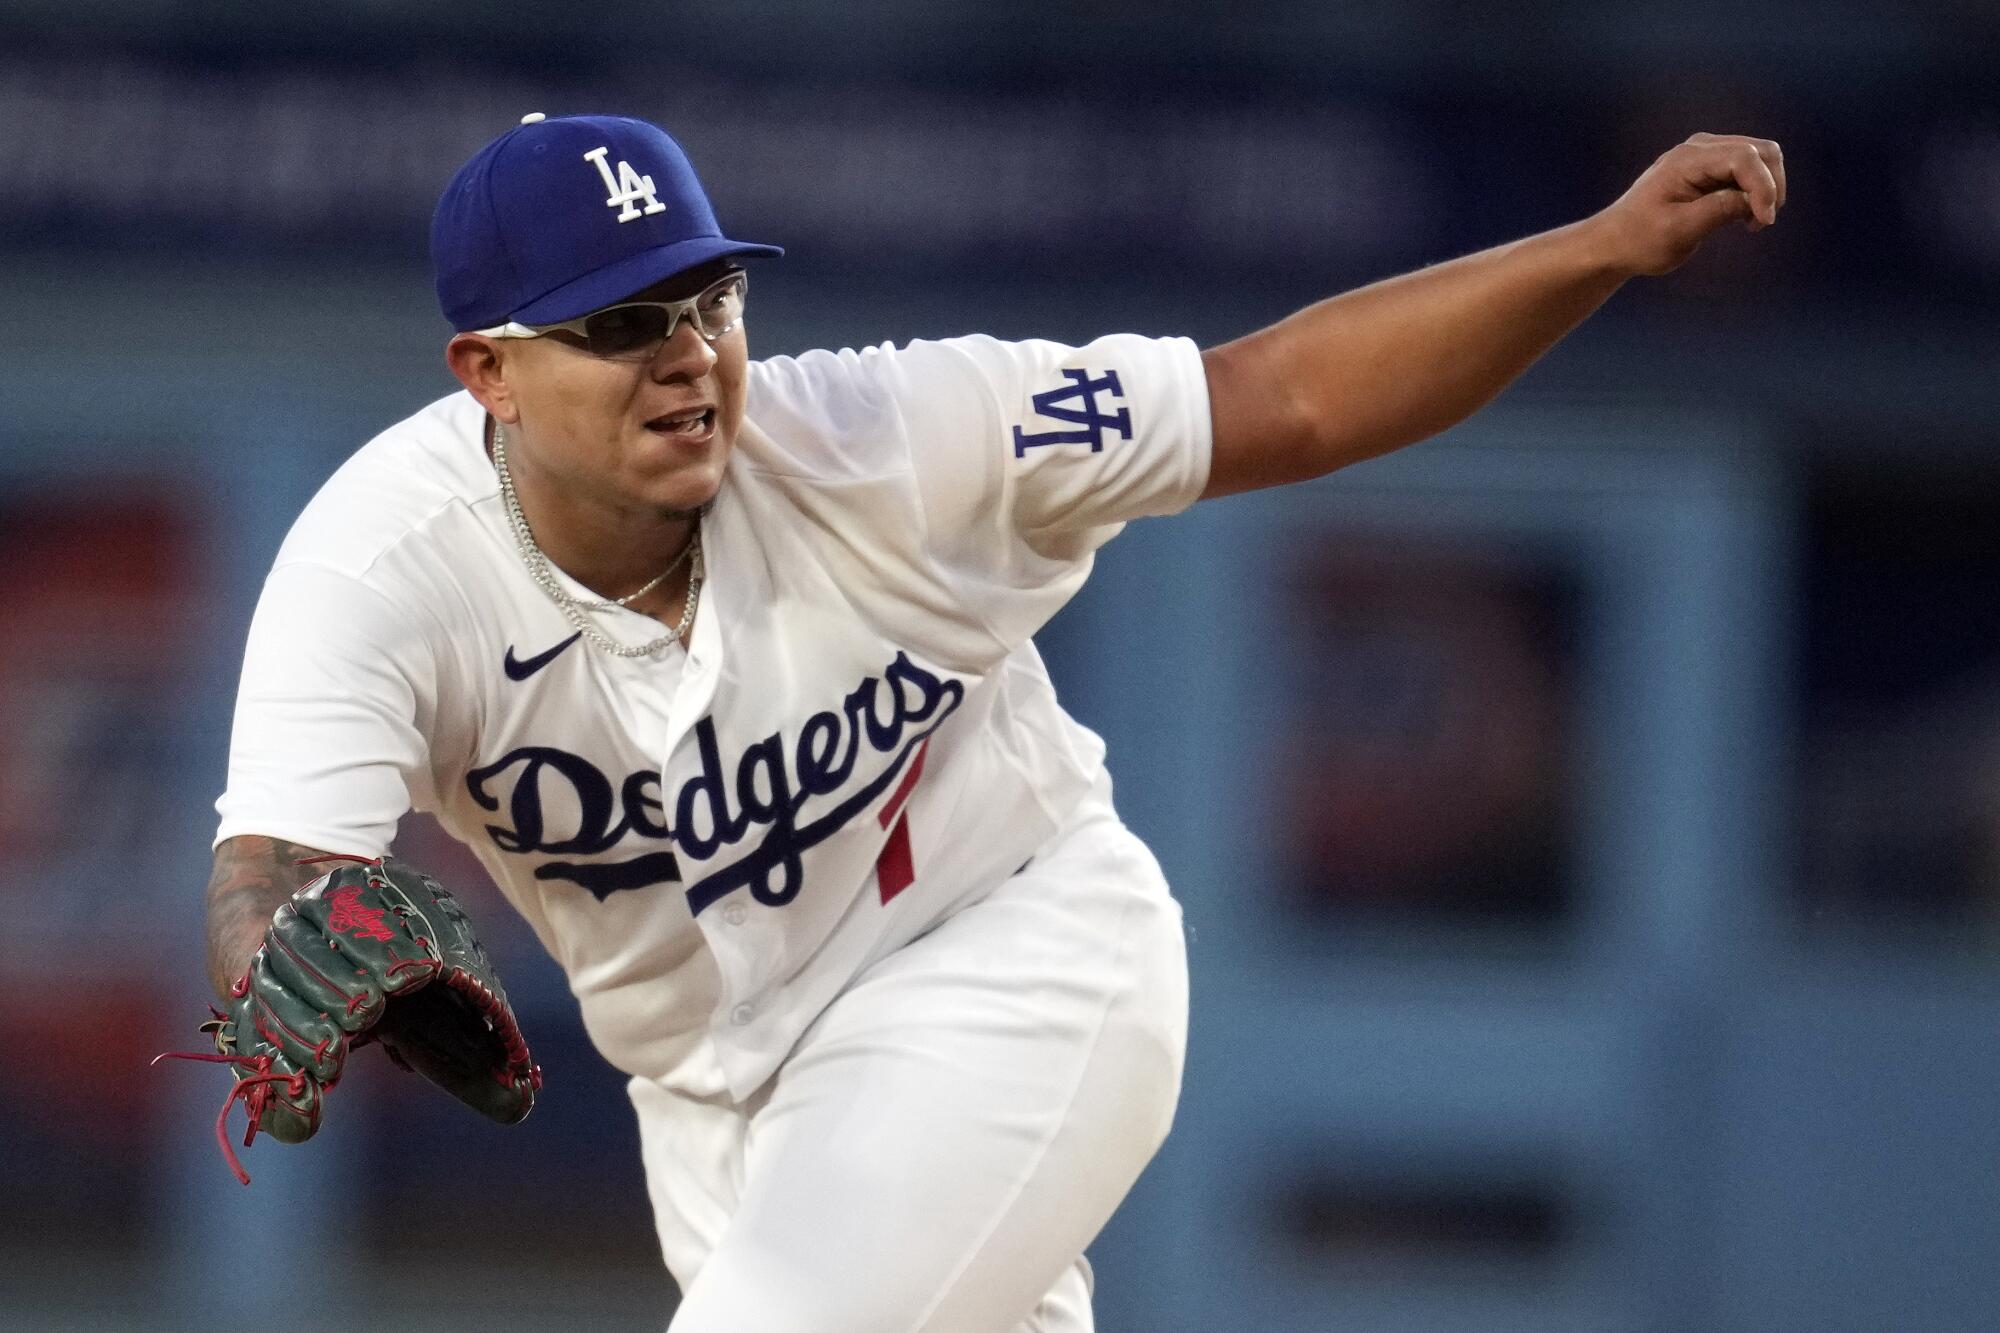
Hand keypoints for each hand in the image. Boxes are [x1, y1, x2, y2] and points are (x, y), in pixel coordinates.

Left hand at [1592, 132, 1785, 276]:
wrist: (1615, 243)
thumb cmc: (1640, 240)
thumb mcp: (1678, 231)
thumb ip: (1718, 210)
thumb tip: (1753, 198)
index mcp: (1687, 160)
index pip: (1744, 158)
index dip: (1763, 187)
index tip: (1764, 221)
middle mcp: (1700, 149)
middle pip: (1761, 151)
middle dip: (1770, 185)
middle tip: (1760, 223)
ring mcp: (1705, 156)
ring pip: (1759, 158)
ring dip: (1766, 188)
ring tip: (1752, 223)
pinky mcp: (1710, 169)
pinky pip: (1747, 170)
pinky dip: (1754, 191)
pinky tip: (1743, 218)